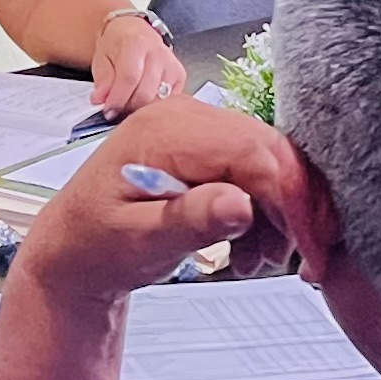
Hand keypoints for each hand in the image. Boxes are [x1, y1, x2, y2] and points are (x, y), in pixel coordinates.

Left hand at [13, 99, 305, 304]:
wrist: (72, 248)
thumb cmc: (92, 245)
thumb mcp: (137, 243)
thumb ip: (188, 221)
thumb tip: (239, 205)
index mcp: (164, 133)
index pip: (251, 153)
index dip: (289, 200)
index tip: (308, 248)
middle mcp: (185, 117)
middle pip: (270, 152)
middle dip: (292, 210)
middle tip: (298, 262)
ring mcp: (198, 128)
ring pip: (270, 162)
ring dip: (278, 215)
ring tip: (256, 263)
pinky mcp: (206, 148)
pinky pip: (255, 171)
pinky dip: (264, 211)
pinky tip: (249, 248)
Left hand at [87, 14, 186, 116]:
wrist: (134, 32)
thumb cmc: (117, 45)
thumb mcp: (101, 58)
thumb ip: (102, 80)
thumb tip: (100, 100)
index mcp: (135, 43)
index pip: (129, 78)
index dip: (117, 99)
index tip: (108, 111)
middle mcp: (157, 52)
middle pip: (146, 92)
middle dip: (128, 108)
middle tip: (116, 111)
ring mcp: (171, 63)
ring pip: (159, 99)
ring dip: (141, 109)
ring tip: (128, 105)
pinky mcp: (179, 74)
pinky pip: (169, 100)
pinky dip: (154, 106)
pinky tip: (142, 101)